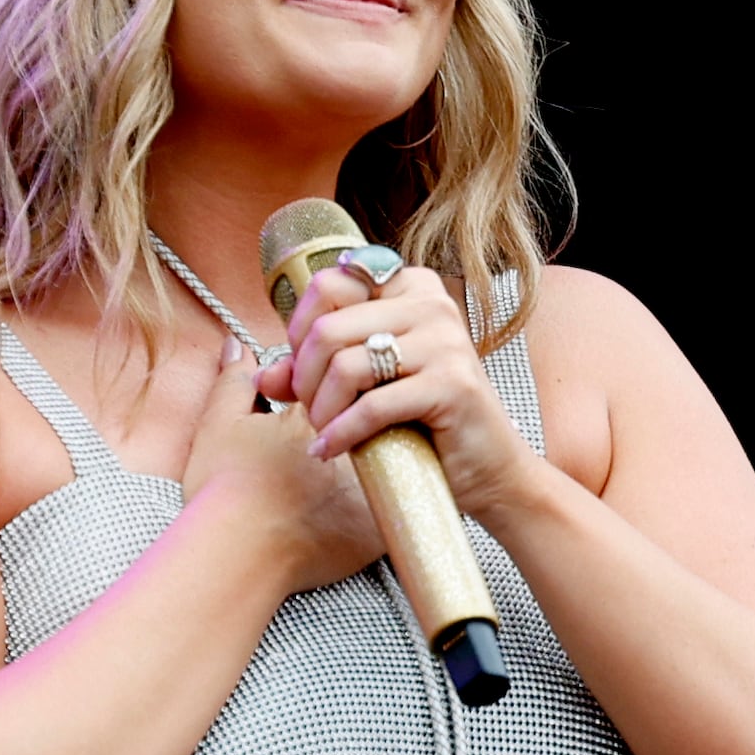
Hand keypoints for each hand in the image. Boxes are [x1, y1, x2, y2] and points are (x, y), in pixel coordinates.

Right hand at [177, 334, 380, 594]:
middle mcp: (355, 444)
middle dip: (363, 421)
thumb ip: (234, 380)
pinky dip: (390, 501)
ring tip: (356, 472)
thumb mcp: (219, 423)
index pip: (344, 386)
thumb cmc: (223, 490)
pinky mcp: (381, 529)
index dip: (329, 394)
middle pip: (376, 420)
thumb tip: (237, 346)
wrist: (234, 555)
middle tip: (338, 443)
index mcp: (321, 414)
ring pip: (394, 461)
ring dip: (383, 458)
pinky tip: (372, 503)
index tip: (310, 413)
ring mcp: (373, 487)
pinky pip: (399, 507)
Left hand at [261, 258, 541, 524]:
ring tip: (322, 431)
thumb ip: (318, 370)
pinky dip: (341, 433)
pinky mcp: (452, 385)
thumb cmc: (428, 423)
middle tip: (308, 410)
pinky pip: (372, 406)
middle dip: (304, 377)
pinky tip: (332, 450)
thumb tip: (263, 373)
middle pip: (329, 326)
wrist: (490, 470)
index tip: (302, 369)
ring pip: (345, 364)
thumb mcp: (370, 385)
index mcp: (412, 288)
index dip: (300, 329)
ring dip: (320, 408)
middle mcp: (433, 303)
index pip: (330, 283)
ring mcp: (446, 342)